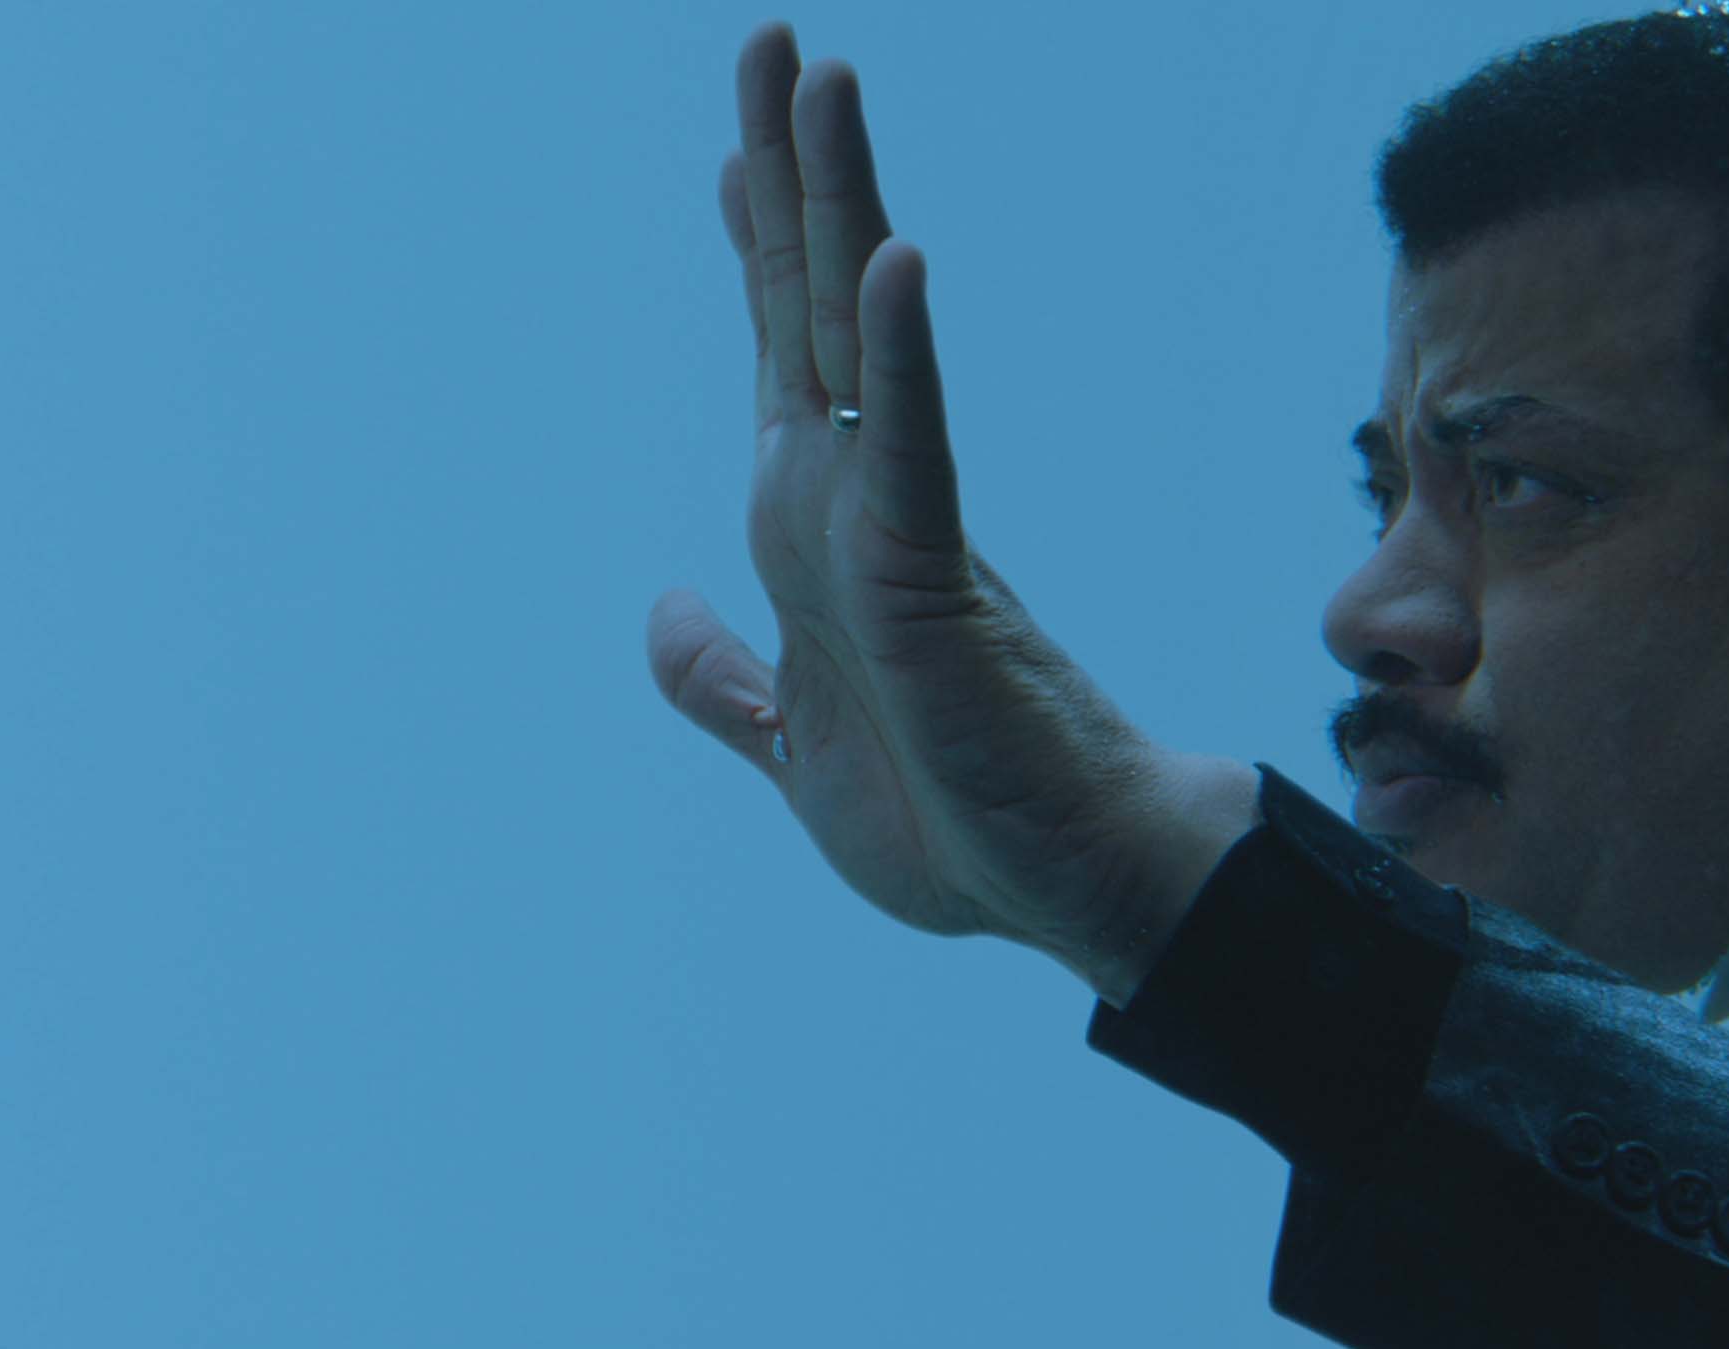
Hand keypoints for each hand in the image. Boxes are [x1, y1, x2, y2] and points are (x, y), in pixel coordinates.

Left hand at [645, 24, 1256, 1003]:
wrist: (1064, 884)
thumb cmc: (950, 816)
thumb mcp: (792, 743)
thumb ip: (724, 680)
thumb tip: (665, 610)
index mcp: (816, 535)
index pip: (783, 360)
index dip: (757, 252)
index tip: (733, 157)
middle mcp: (853, 501)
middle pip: (806, 305)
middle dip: (786, 170)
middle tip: (776, 42)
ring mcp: (895, 524)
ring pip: (855, 334)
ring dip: (838, 201)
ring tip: (823, 75)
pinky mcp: (933, 577)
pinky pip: (911, 446)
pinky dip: (900, 354)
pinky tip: (894, 258)